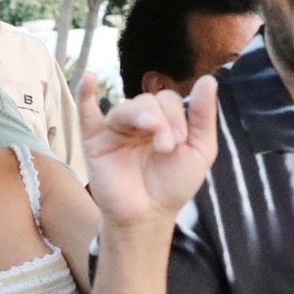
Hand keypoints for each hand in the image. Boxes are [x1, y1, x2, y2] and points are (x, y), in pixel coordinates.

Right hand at [78, 73, 217, 231]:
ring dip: (142, 115)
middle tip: (168, 147)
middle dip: (163, 118)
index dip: (177, 114)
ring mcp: (116, 130)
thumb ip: (204, 116)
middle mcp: (139, 122)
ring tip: (153, 132)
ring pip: (125, 107)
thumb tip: (209, 79)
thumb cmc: (172, 186)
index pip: (168, 100)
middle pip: (148, 100)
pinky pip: (86, 112)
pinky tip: (89, 77)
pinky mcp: (94, 141)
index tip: (181, 142)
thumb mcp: (199, 150)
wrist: (148, 217)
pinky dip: (84, 93)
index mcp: (163, 121)